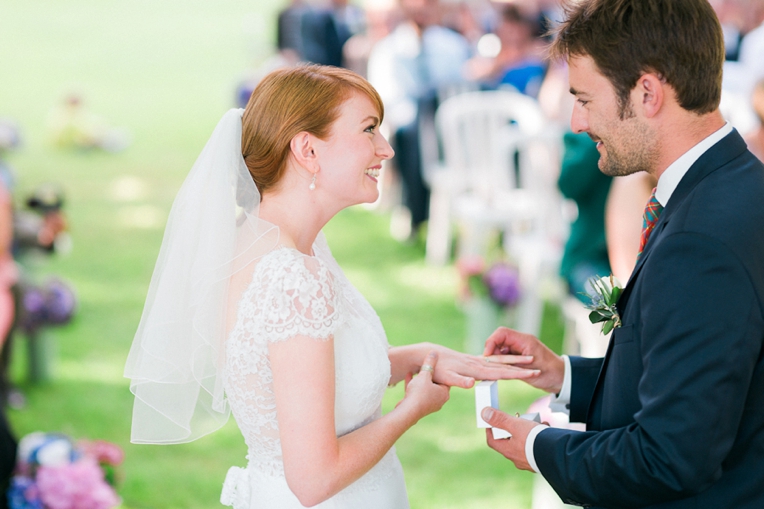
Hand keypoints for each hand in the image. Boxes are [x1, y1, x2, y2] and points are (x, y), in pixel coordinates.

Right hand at [401, 351, 449, 418]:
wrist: (408, 411)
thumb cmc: (419, 392)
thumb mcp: (424, 375)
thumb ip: (429, 363)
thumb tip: (434, 352)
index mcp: (444, 393)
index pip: (445, 379)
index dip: (438, 371)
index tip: (433, 364)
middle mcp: (439, 401)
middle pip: (434, 384)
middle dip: (427, 376)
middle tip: (424, 367)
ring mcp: (429, 405)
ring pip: (425, 390)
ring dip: (419, 380)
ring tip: (413, 371)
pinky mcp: (420, 408)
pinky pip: (418, 395)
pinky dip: (414, 387)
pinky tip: (408, 377)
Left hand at [420, 343, 539, 388]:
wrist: (428, 354)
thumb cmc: (436, 369)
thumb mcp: (445, 377)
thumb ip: (458, 381)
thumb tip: (470, 384)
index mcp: (475, 369)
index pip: (500, 372)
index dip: (517, 373)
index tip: (532, 371)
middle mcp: (478, 363)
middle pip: (504, 365)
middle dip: (521, 366)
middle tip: (538, 367)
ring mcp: (476, 361)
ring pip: (500, 361)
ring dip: (515, 361)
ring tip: (530, 360)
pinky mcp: (472, 361)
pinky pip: (492, 362)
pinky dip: (503, 361)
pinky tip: (508, 362)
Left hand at [481, 407, 539, 471]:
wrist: (558, 454)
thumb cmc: (534, 440)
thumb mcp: (516, 425)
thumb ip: (500, 419)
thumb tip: (484, 413)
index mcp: (508, 451)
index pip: (492, 441)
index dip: (490, 430)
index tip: (490, 421)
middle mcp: (517, 458)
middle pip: (508, 441)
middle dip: (512, 429)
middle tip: (517, 420)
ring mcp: (529, 461)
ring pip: (524, 443)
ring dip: (528, 432)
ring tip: (535, 423)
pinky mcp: (540, 460)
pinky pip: (536, 447)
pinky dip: (539, 438)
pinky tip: (545, 429)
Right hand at [483, 327, 563, 393]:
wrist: (563, 378)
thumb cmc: (550, 374)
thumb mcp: (528, 371)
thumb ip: (511, 365)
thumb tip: (494, 364)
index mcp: (525, 341)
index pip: (501, 333)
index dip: (491, 342)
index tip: (487, 356)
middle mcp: (521, 341)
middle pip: (499, 339)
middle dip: (491, 350)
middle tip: (488, 364)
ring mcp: (521, 347)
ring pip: (501, 347)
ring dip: (496, 356)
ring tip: (492, 368)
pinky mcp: (520, 355)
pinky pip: (506, 354)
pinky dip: (501, 360)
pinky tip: (499, 368)